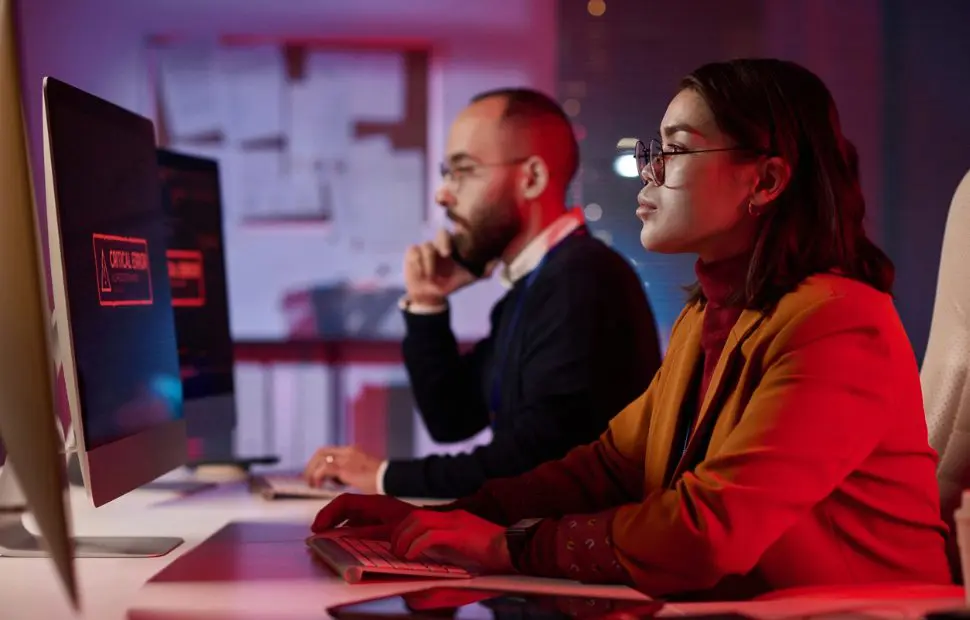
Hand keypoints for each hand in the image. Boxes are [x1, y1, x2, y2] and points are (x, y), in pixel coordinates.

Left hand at [304, 446, 382, 493]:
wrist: (390, 479)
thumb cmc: (381, 480)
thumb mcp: (363, 472)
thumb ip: (350, 473)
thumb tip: (338, 481)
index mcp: (353, 451)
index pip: (330, 451)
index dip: (318, 462)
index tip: (313, 473)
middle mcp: (348, 451)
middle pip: (322, 451)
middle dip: (311, 465)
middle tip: (308, 479)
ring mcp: (346, 458)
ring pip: (320, 458)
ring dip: (311, 471)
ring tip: (310, 484)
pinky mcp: (345, 468)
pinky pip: (324, 469)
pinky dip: (317, 476)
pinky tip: (317, 485)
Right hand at [311, 493, 417, 537]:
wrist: (434, 524)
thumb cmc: (415, 526)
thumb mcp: (391, 531)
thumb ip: (367, 532)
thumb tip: (343, 536)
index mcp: (375, 502)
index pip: (345, 501)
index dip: (328, 513)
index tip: (317, 527)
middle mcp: (373, 504)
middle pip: (344, 507)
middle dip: (328, 518)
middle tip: (316, 534)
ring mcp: (376, 511)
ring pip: (350, 514)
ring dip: (336, 524)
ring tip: (324, 537)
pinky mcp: (379, 518)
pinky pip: (358, 521)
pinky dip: (346, 528)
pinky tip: (341, 539)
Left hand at [390, 509, 512, 573]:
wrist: (514, 550)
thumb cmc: (493, 555)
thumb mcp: (465, 548)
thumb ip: (449, 548)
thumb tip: (430, 558)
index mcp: (454, 519)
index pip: (421, 516)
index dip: (405, 529)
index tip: (398, 543)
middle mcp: (453, 517)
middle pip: (415, 516)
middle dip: (399, 532)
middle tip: (395, 549)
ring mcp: (456, 523)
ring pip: (418, 522)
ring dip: (404, 538)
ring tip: (401, 553)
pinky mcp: (459, 534)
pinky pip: (429, 536)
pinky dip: (416, 545)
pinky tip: (412, 555)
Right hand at [403, 230, 479, 305]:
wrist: (433, 296)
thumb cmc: (452, 283)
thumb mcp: (470, 277)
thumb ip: (485, 270)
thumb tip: (498, 261)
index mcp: (455, 246)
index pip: (457, 230)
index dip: (459, 224)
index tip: (462, 228)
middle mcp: (441, 244)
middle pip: (442, 233)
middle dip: (443, 241)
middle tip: (446, 254)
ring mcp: (426, 248)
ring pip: (426, 246)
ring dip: (428, 261)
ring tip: (430, 276)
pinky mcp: (412, 254)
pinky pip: (414, 251)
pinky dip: (417, 263)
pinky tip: (421, 273)